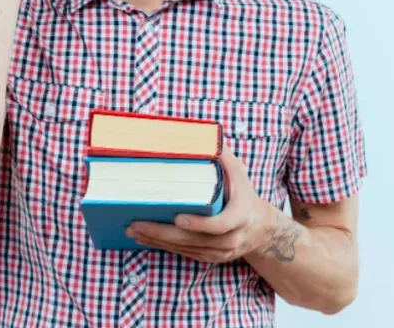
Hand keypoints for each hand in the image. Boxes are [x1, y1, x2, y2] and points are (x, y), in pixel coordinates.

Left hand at [126, 146, 274, 262]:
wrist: (260, 229)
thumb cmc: (244, 195)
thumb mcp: (239, 173)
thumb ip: (223, 156)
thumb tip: (205, 135)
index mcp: (239, 216)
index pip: (220, 226)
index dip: (199, 224)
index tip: (178, 218)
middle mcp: (230, 239)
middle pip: (193, 240)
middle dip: (162, 233)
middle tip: (136, 223)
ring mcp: (219, 252)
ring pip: (185, 248)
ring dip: (157, 240)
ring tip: (133, 229)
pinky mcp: (209, 257)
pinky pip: (184, 253)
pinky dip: (163, 246)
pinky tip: (145, 237)